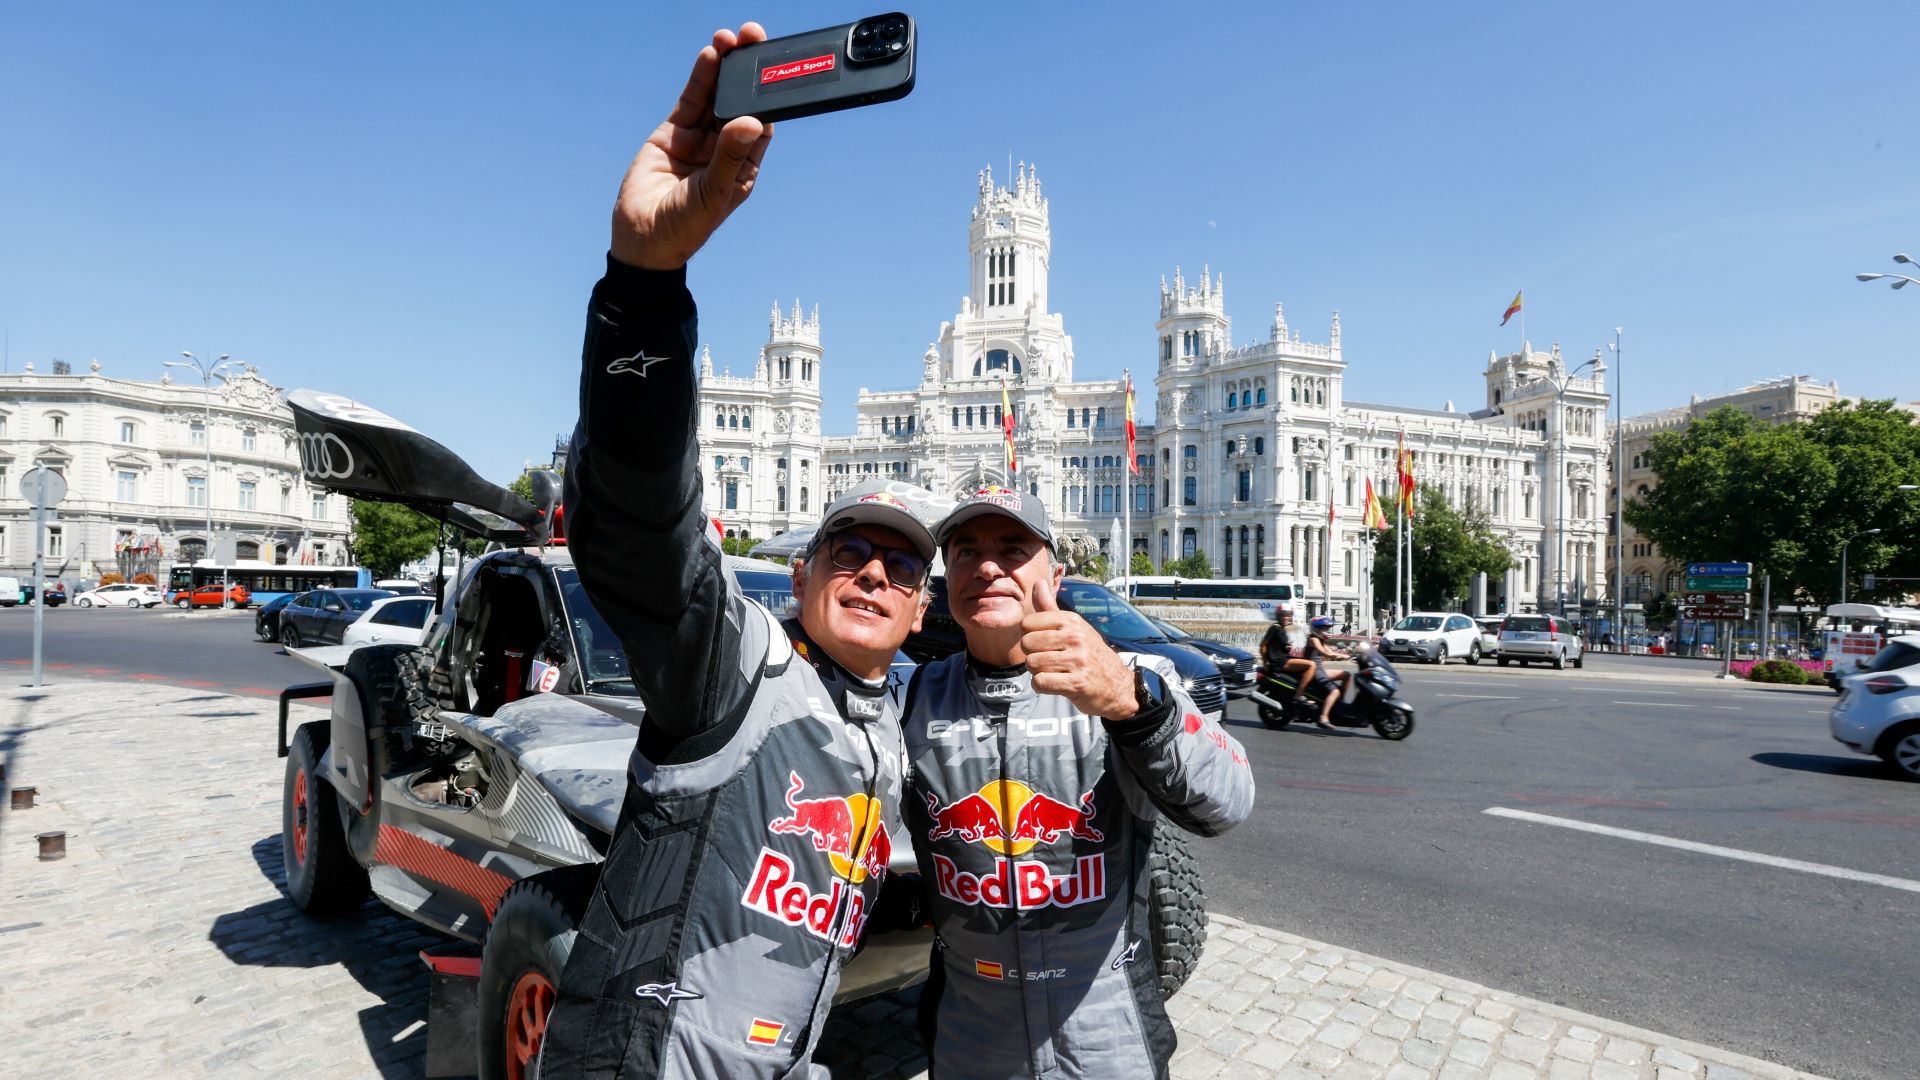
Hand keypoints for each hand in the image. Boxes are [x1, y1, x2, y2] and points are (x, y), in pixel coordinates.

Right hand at [611, 23, 775, 270]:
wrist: (643, 238)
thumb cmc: (686, 226)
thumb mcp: (714, 192)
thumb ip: (730, 156)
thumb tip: (750, 121)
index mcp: (744, 167)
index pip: (761, 123)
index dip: (769, 96)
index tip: (776, 70)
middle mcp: (723, 149)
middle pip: (739, 103)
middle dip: (746, 73)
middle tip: (753, 39)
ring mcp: (698, 139)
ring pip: (714, 96)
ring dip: (723, 68)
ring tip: (730, 39)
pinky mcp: (673, 133)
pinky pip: (691, 101)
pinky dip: (700, 79)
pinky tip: (710, 57)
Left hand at [1019, 578, 1139, 720]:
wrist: (1116, 685)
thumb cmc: (1089, 654)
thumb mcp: (1074, 627)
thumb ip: (1050, 607)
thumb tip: (1038, 582)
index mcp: (1072, 621)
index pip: (1027, 623)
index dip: (1030, 635)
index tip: (1044, 643)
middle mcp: (1075, 637)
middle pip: (1026, 644)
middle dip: (1032, 655)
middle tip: (1049, 660)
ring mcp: (1077, 660)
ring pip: (1032, 664)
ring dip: (1037, 672)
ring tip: (1054, 671)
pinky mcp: (1076, 683)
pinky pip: (1040, 682)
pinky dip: (1042, 686)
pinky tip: (1055, 683)